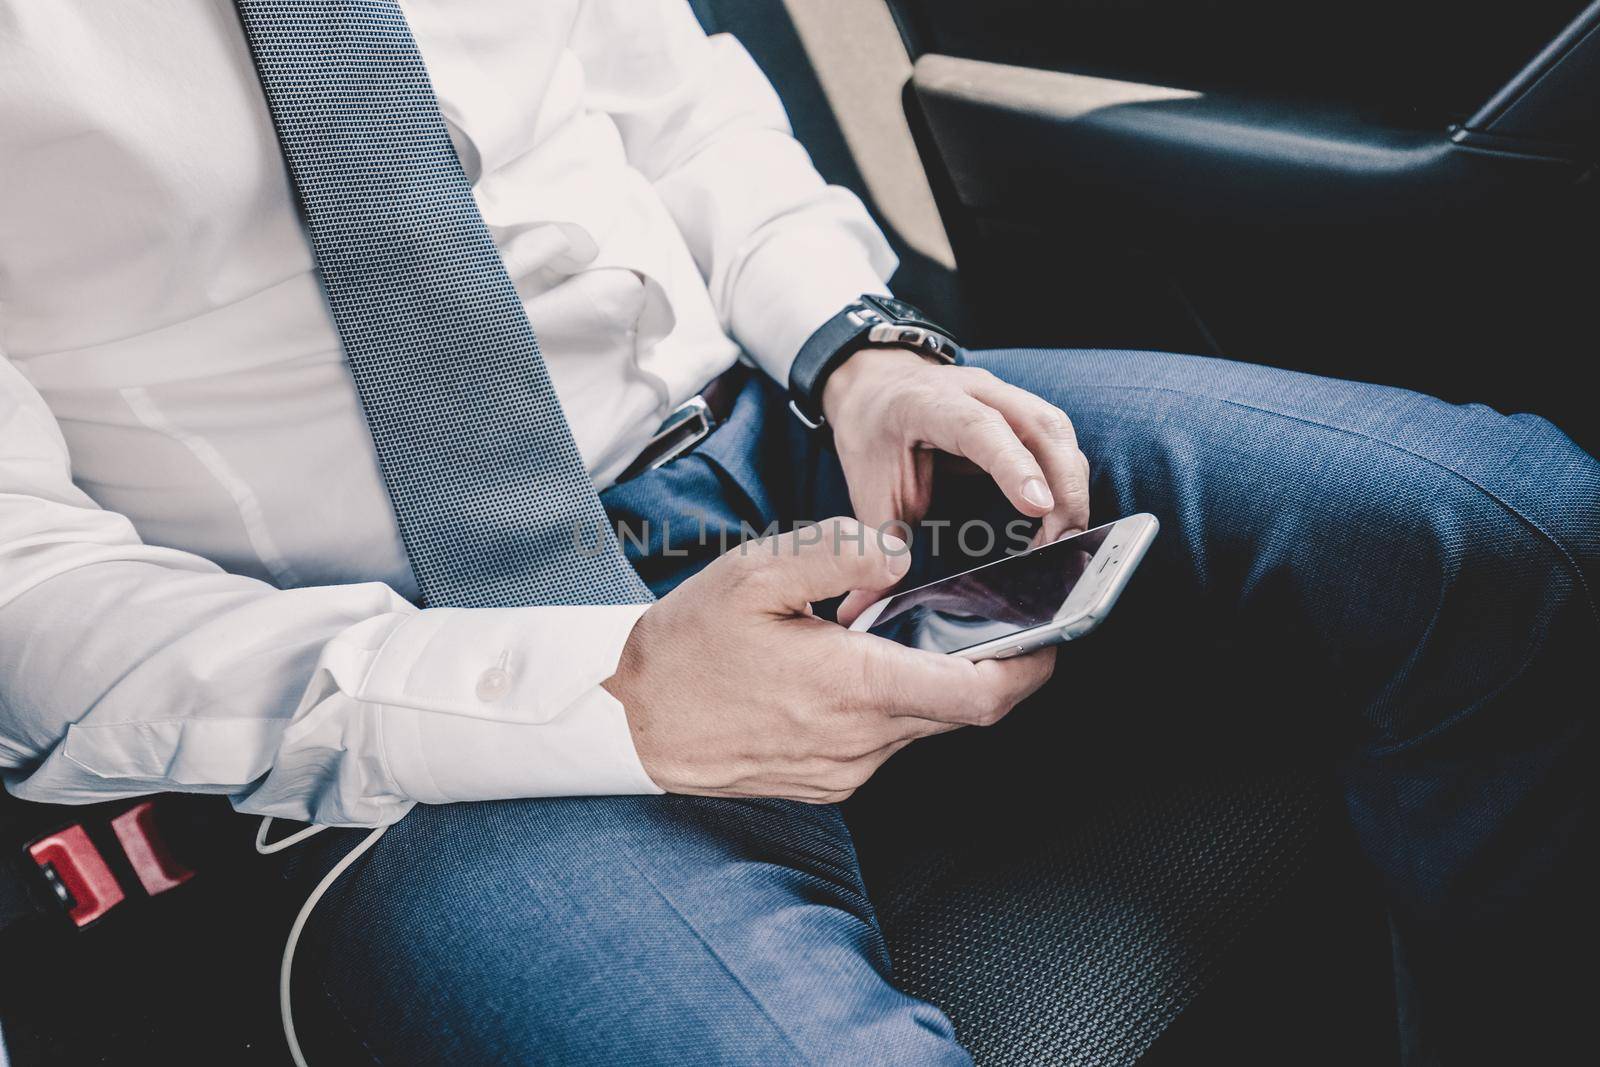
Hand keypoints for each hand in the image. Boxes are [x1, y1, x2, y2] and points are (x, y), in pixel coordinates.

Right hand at [604, 518, 1055, 802]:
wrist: (632, 722)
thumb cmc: (690, 644)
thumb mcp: (756, 574)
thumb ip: (838, 551)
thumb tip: (901, 551)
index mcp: (855, 687)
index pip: (980, 695)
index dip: (1031, 669)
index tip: (1053, 637)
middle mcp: (861, 741)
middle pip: (963, 711)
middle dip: (990, 668)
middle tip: (999, 620)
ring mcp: (846, 770)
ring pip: (924, 725)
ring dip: (934, 683)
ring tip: (915, 632)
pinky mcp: (830, 783)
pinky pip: (888, 741)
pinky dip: (895, 704)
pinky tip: (863, 667)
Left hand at [822, 348, 1090, 620]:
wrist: (876, 392)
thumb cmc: (874, 439)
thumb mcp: (867, 491)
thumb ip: (879, 544)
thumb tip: (869, 605)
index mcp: (929, 404)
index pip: (980, 429)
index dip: (1012, 466)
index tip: (1037, 508)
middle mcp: (976, 390)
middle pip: (1039, 426)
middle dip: (1062, 486)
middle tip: (1062, 544)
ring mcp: (1004, 395)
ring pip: (1058, 431)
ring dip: (1072, 486)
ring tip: (1066, 539)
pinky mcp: (1022, 411)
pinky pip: (1058, 440)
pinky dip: (1068, 479)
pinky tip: (1063, 519)